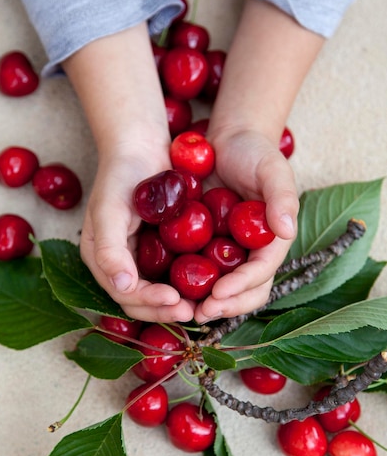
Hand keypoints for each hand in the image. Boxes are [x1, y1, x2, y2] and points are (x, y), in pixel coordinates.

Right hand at [80, 140, 195, 322]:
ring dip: (180, 302)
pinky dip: (188, 282)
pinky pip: (174, 273)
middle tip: (195, 312)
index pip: (125, 295)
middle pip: (142, 301)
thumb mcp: (110, 209)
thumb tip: (122, 287)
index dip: (149, 303)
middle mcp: (119, 264)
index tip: (175, 301)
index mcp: (101, 260)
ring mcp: (141, 257)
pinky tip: (210, 284)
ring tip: (204, 304)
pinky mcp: (160, 248)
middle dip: (166, 310)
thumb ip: (109, 249)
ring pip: (160, 291)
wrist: (140, 146)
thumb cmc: (121, 173)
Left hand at [192, 0, 322, 323]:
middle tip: (200, 312)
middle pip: (246, 292)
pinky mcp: (208, 249)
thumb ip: (282, 197)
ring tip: (185, 310)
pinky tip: (170, 291)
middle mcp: (253, 254)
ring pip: (225, 291)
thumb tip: (286, 231)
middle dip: (226, 306)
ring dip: (207, 305)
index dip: (242, 286)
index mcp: (272, 241)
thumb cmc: (254, 152)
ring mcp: (231, 254)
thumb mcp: (272, 169)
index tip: (219, 292)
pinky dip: (190, 287)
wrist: (226, 143)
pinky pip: (201, 274)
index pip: (262, 273)